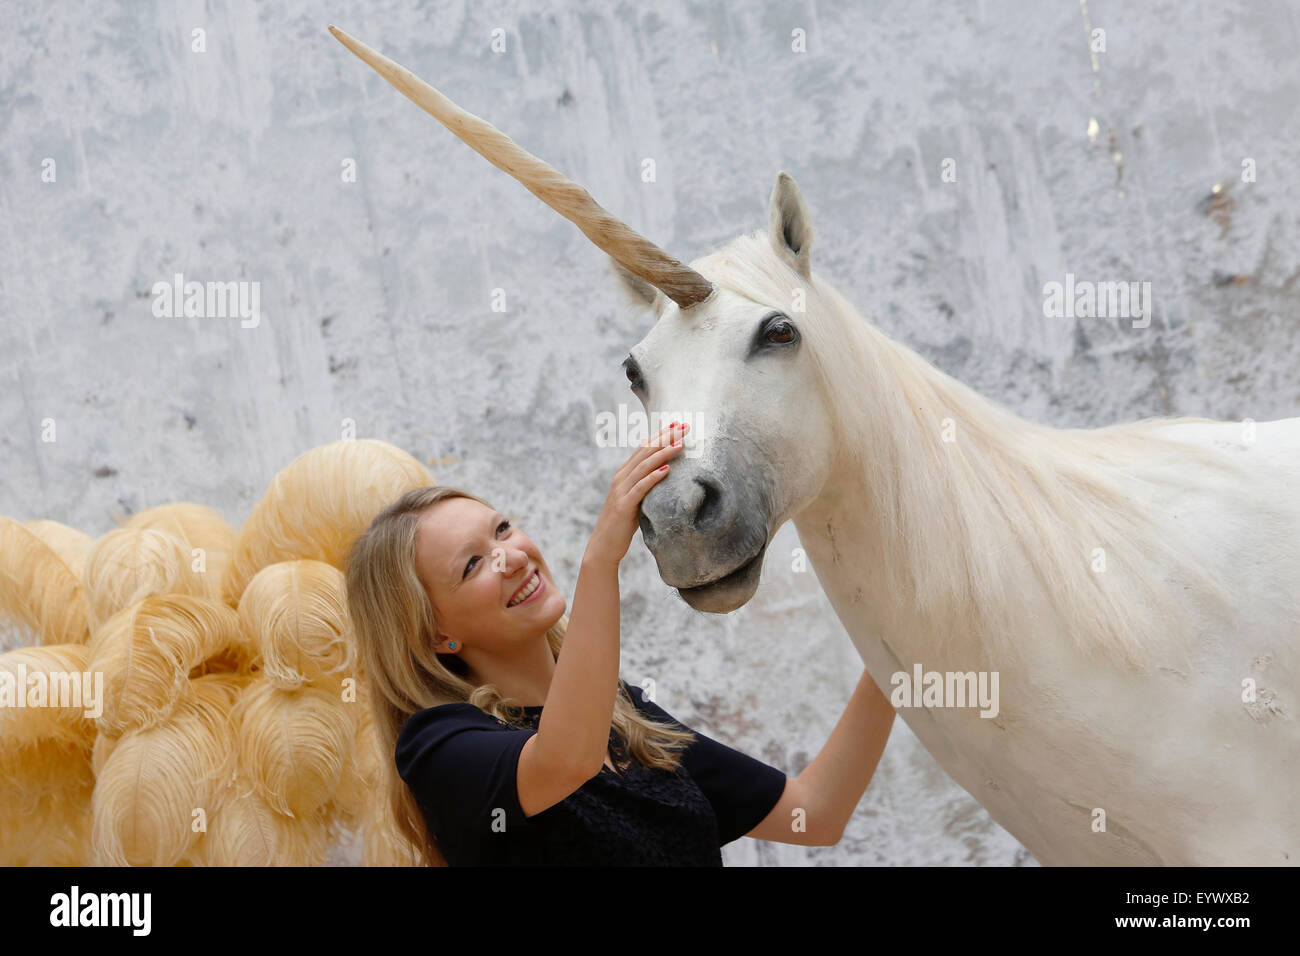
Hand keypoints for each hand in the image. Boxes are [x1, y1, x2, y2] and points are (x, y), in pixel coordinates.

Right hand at [584, 422, 687, 566]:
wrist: (604, 545)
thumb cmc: (622, 524)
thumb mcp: (636, 500)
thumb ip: (646, 486)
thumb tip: (667, 476)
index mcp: (624, 474)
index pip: (644, 448)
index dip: (660, 434)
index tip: (677, 424)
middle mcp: (621, 478)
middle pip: (645, 452)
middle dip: (665, 437)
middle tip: (684, 426)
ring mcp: (621, 490)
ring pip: (644, 466)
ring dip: (663, 453)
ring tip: (680, 444)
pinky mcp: (624, 505)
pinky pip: (640, 488)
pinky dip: (653, 477)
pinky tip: (667, 469)